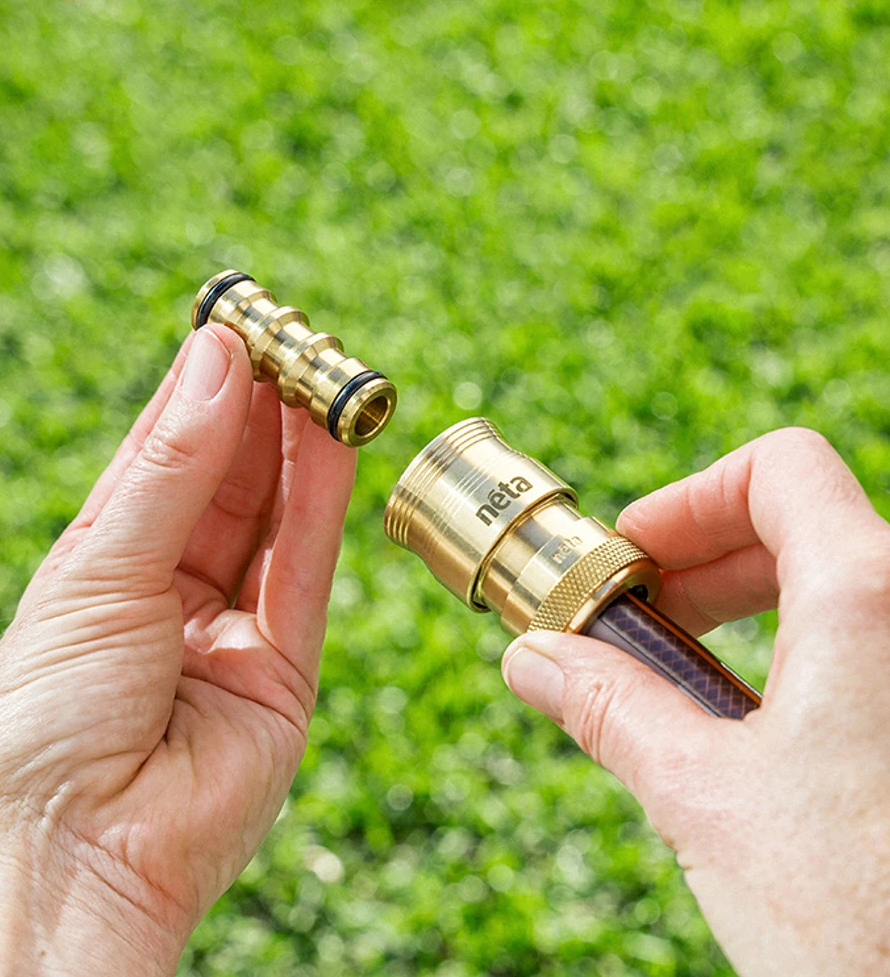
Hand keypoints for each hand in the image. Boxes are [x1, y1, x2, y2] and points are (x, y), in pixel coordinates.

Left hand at [0, 325, 356, 974]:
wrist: (75, 852)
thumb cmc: (46, 713)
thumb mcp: (101, 566)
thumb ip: (174, 468)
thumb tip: (217, 359)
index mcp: (108, 564)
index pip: (165, 458)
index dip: (201, 392)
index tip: (236, 326)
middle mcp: (172, 591)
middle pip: (229, 481)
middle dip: (262, 410)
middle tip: (295, 338)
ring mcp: (231, 629)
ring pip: (276, 516)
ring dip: (302, 443)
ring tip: (326, 373)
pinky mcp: (285, 668)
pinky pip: (305, 566)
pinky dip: (323, 499)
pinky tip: (334, 436)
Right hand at [501, 428, 889, 975]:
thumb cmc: (859, 918)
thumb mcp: (704, 796)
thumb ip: (609, 707)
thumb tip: (532, 659)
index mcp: (868, 596)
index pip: (780, 468)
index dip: (689, 499)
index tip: (632, 558)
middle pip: (804, 521)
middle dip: (705, 559)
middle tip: (639, 616)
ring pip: (840, 580)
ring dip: (750, 605)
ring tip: (682, 670)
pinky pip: (868, 638)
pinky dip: (800, 648)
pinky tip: (753, 718)